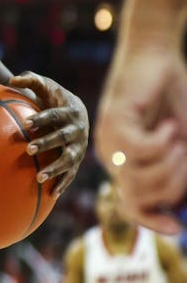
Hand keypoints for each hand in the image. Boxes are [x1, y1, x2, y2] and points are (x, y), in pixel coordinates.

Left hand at [9, 71, 88, 196]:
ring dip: (56, 168)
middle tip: (28, 149)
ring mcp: (80, 146)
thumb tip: (11, 79)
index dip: (41, 119)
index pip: (55, 115)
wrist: (74, 109)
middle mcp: (78, 130)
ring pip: (69, 159)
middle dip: (47, 143)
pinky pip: (71, 173)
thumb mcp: (43, 84)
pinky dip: (63, 183)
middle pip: (63, 138)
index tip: (25, 123)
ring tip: (39, 177)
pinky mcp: (77, 159)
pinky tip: (52, 194)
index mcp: (70, 111)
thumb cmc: (52, 95)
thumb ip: (29, 79)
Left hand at [95, 46, 186, 233]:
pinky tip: (168, 125)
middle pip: (143, 197)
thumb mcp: (182, 144)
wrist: (158, 59)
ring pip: (140, 177)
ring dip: (171, 163)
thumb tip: (179, 206)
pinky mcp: (111, 122)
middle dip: (175, 183)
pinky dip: (162, 142)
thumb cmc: (172, 100)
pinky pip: (139, 150)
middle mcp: (112, 156)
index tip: (178, 228)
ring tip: (178, 137)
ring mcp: (108, 140)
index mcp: (127, 165)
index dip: (153, 222)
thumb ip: (180, 172)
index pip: (132, 206)